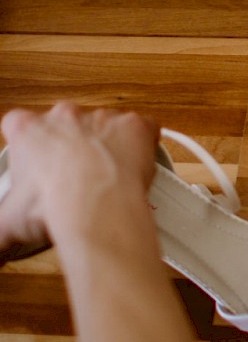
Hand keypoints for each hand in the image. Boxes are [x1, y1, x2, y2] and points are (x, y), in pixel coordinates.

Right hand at [0, 102, 159, 255]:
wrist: (96, 204)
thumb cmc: (52, 204)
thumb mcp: (7, 224)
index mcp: (29, 131)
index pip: (16, 125)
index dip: (25, 145)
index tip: (30, 160)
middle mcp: (66, 117)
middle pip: (64, 124)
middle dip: (67, 147)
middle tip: (69, 179)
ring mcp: (102, 119)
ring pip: (103, 126)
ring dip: (104, 147)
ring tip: (103, 180)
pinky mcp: (134, 126)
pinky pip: (140, 129)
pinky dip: (139, 145)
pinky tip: (134, 167)